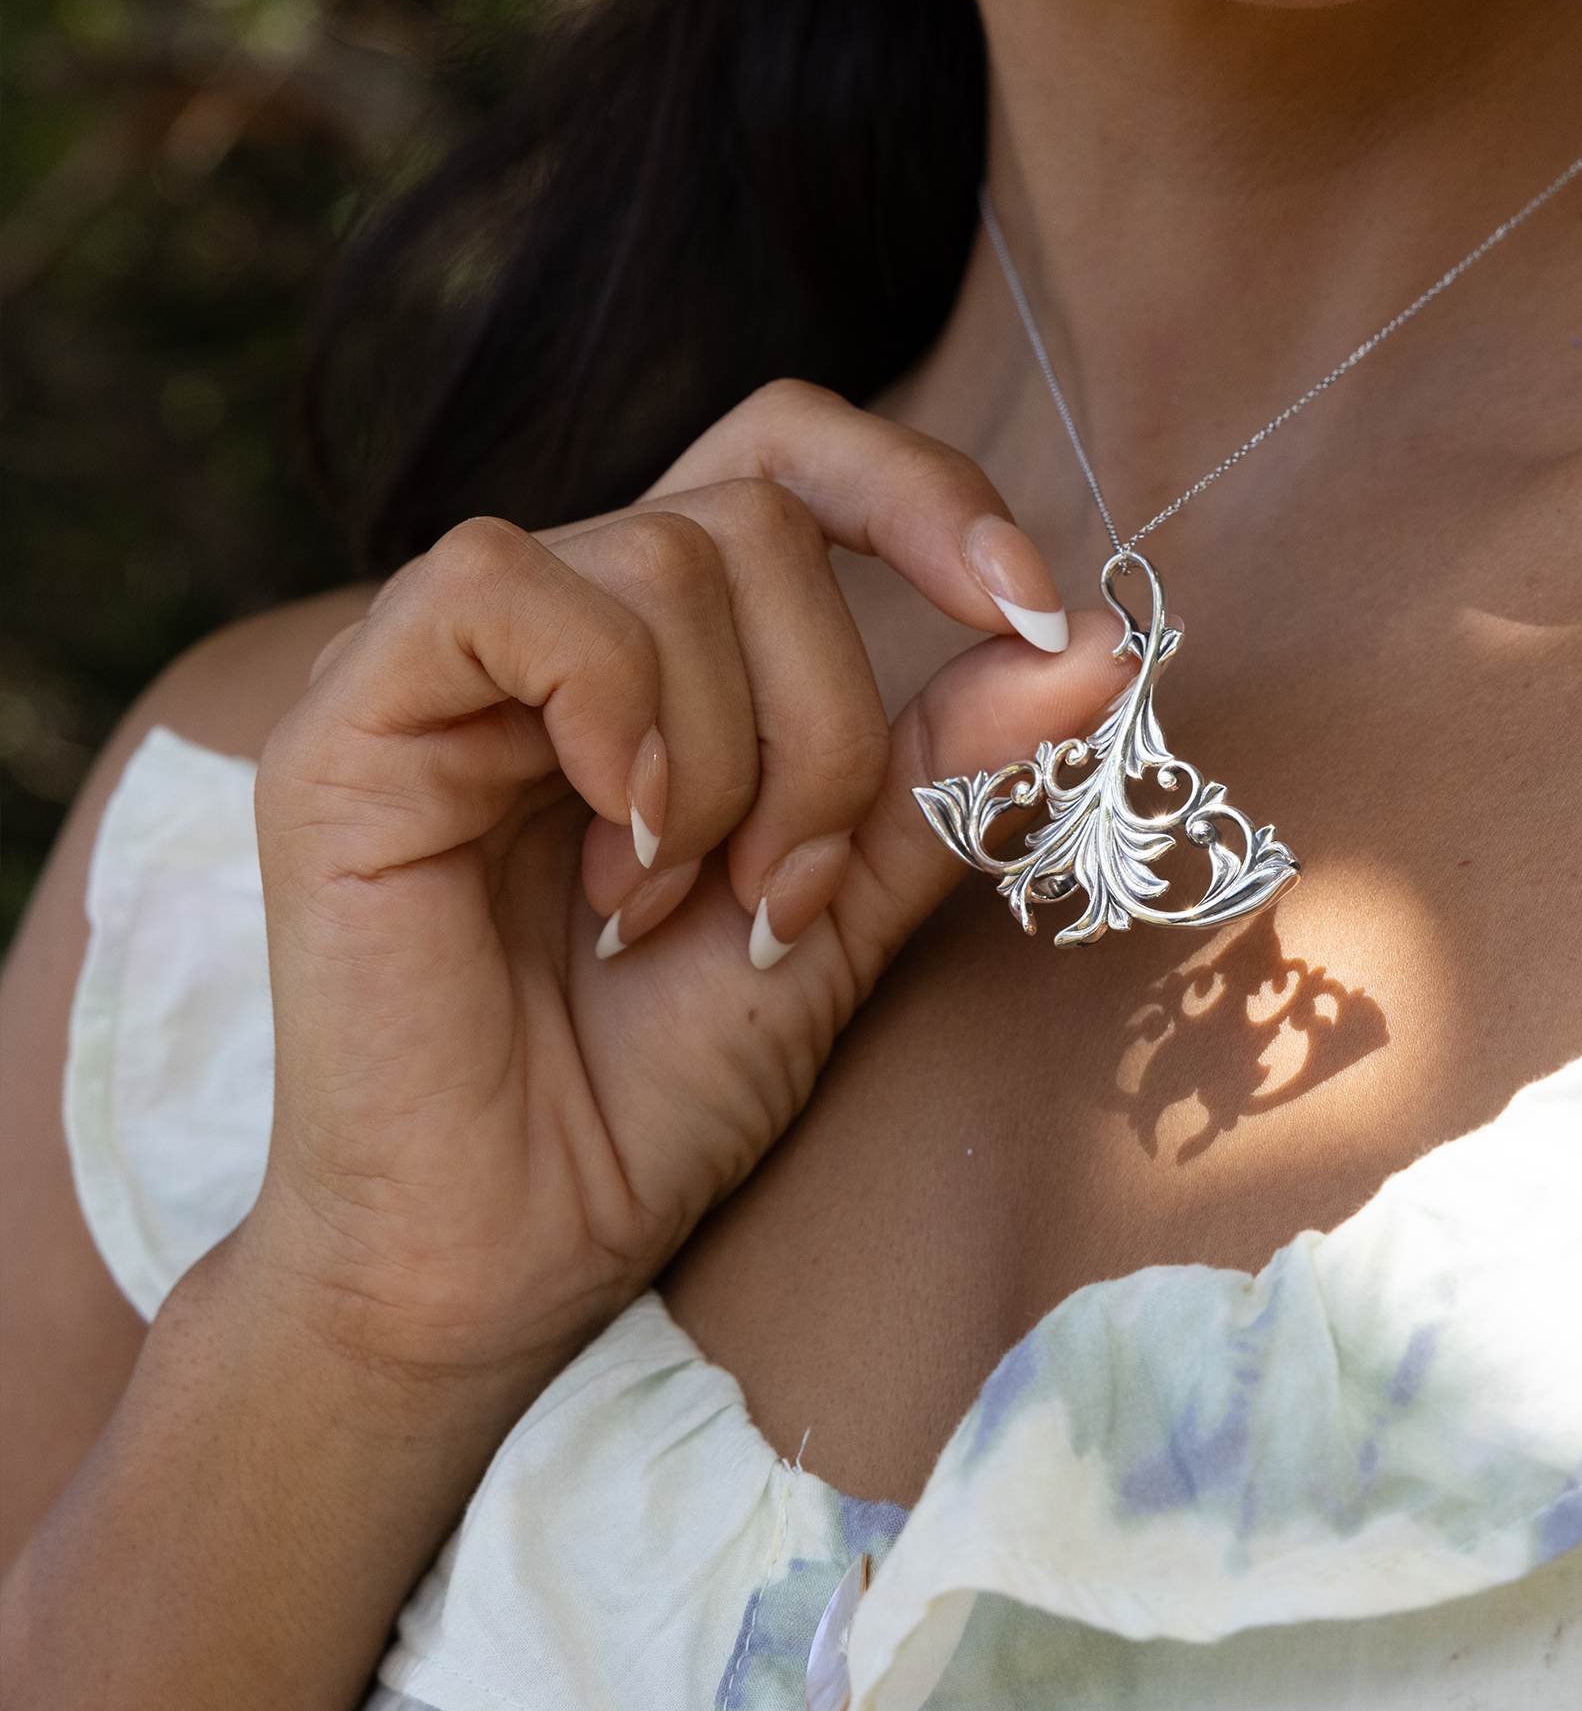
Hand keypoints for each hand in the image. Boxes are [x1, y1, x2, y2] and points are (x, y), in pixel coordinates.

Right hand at [242, 381, 1124, 1384]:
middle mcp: (557, 632)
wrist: (513, 1250)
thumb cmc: (660, 1090)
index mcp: (665, 655)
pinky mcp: (352, 719)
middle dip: (827, 728)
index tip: (1031, 605)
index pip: (785, 461)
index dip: (919, 495)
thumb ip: (951, 766)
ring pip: (661, 556)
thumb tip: (1099, 638)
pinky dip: (610, 706)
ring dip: (731, 759)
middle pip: (753, 524)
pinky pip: (497, 589)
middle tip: (783, 896)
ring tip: (682, 906)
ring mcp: (447, 665)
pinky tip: (620, 836)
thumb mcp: (847, 904)